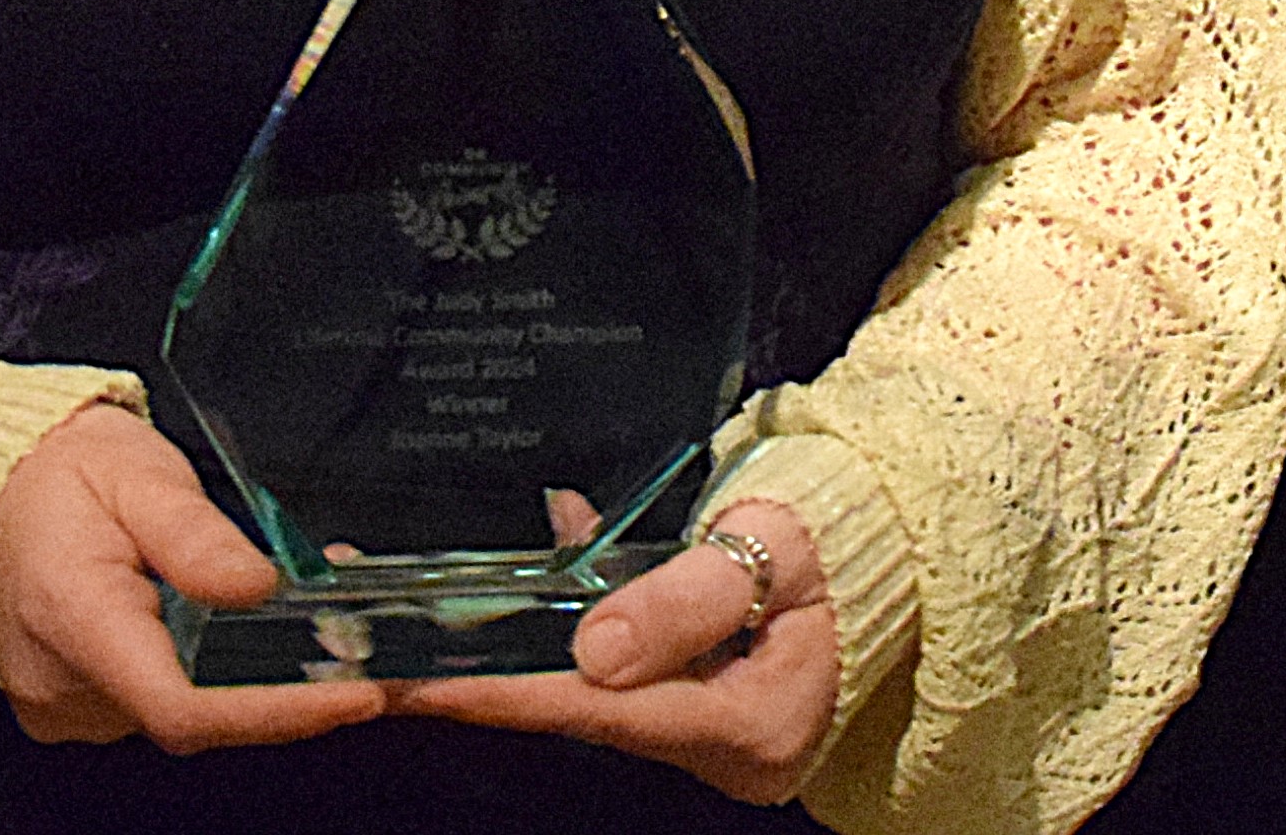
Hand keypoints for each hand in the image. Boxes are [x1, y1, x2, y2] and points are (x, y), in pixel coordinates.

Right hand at [0, 402, 386, 753]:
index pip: (185, 706)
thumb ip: (194, 534)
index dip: (276, 711)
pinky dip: (221, 673)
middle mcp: (68, 686)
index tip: (352, 696)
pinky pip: (166, 698)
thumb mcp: (132, 472)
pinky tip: (264, 636)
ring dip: (263, 676)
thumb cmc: (49, 474)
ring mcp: (72, 706)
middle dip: (295, 688)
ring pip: (190, 708)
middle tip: (381, 657)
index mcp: (76, 621)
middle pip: (202, 714)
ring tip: (336, 632)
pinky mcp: (83, 706)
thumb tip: (258, 586)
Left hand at [391, 499, 837, 805]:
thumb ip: (686, 599)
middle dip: (486, 679)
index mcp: (750, 727)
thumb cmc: (844, 538)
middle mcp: (722, 748)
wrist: (900, 544)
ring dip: (516, 647)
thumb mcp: (774, 551)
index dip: (508, 696)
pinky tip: (549, 548)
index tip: (424, 687)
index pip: (603, 715)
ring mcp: (710, 731)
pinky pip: (617, 666)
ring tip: (418, 623)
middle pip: (584, 713)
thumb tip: (590, 654)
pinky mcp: (699, 704)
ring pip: (592, 690)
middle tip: (385, 663)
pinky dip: (575, 616)